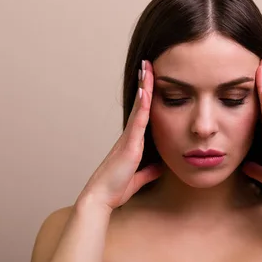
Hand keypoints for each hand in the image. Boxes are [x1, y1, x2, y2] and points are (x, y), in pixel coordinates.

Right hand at [75, 60, 162, 212]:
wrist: (101, 198)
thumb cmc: (116, 189)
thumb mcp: (138, 178)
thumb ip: (148, 172)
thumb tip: (160, 167)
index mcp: (132, 142)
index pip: (142, 114)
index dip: (146, 96)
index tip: (150, 79)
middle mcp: (129, 136)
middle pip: (140, 104)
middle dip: (144, 83)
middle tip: (148, 64)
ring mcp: (128, 138)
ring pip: (139, 107)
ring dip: (144, 87)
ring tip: (147, 68)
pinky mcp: (129, 144)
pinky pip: (138, 120)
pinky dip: (143, 105)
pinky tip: (146, 91)